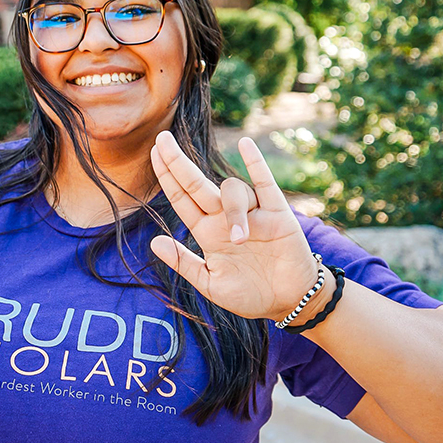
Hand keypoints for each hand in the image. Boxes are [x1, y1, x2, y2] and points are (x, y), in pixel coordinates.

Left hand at [149, 130, 320, 320]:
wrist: (289, 303)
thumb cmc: (249, 295)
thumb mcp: (211, 285)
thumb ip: (184, 264)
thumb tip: (154, 241)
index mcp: (207, 233)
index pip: (182, 199)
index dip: (167, 176)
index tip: (154, 152)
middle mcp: (225, 218)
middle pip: (197, 184)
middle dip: (178, 162)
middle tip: (162, 139)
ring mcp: (252, 213)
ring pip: (233, 191)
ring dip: (234, 210)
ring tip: (241, 240)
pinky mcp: (277, 214)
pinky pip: (265, 183)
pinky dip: (256, 164)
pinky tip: (245, 145)